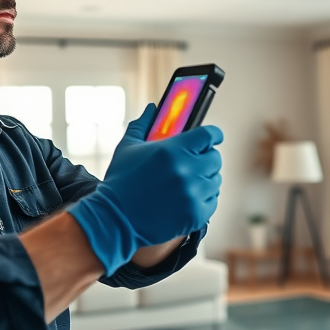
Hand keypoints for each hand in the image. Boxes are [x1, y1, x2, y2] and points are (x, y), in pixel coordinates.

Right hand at [67, 104, 222, 274]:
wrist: (114, 220)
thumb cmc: (120, 182)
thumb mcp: (127, 148)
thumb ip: (142, 125)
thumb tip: (152, 108)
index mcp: (172, 150)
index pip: (208, 135)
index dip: (213, 135)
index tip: (212, 138)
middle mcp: (187, 170)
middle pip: (215, 158)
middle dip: (205, 159)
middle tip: (192, 164)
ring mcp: (193, 194)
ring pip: (215, 180)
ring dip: (205, 180)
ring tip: (187, 183)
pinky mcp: (196, 214)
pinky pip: (213, 201)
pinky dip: (204, 200)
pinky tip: (188, 199)